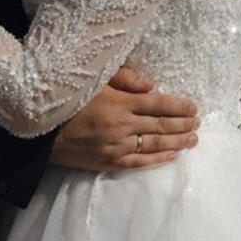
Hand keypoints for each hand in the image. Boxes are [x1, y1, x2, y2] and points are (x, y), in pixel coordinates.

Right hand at [50, 67, 199, 170]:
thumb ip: (125, 78)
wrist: (42, 132)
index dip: (179, 106)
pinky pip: (139, 162)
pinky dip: (158, 159)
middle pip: (161, 125)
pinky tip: (172, 155)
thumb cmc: (71, 100)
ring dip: (177, 141)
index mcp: (120, 102)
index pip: (158, 103)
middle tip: (199, 122)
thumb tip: (152, 85)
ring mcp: (116, 146)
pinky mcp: (109, 162)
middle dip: (183, 124)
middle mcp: (122, 125)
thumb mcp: (96, 80)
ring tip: (194, 139)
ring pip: (154, 144)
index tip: (194, 107)